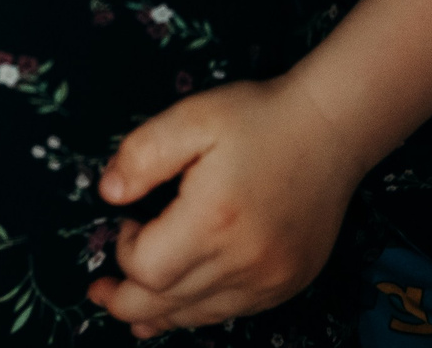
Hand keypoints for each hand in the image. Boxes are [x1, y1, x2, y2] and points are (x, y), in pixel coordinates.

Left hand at [85, 75, 369, 336]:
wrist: (332, 128)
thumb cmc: (259, 118)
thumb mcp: (193, 116)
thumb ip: (142, 153)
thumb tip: (108, 193)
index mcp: (213, 220)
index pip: (147, 269)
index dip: (124, 252)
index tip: (129, 222)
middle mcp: (244, 261)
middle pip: (166, 304)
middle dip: (124, 302)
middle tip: (99, 292)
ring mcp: (270, 279)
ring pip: (198, 315)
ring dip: (159, 313)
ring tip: (131, 312)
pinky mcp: (288, 283)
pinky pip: (232, 311)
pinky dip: (200, 310)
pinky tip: (184, 305)